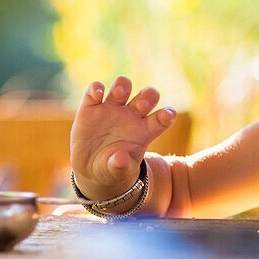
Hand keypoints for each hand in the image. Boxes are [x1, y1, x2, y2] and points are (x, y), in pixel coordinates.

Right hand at [69, 76, 175, 200]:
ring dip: (123, 86)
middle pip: (147, 95)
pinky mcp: (91, 108)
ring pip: (123, 86)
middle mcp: (132, 115)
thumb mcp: (117, 172)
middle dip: (147, 96)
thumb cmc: (113, 168)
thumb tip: (121, 159)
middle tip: (141, 106)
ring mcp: (112, 109)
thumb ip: (121, 166)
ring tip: (120, 94)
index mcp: (146, 130)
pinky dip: (96, 88)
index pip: (163, 118)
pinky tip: (97, 95)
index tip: (167, 115)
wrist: (90, 168)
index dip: (167, 114)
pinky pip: (95, 91)